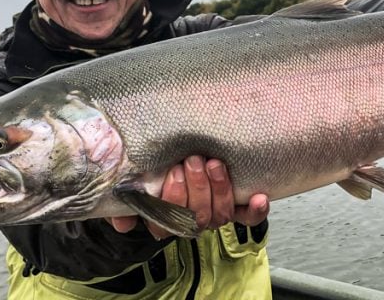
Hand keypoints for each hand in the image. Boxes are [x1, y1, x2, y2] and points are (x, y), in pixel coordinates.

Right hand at [106, 156, 269, 238]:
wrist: (177, 159)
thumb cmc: (155, 171)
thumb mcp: (135, 184)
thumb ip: (127, 200)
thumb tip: (123, 221)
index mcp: (165, 219)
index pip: (166, 224)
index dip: (171, 199)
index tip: (171, 173)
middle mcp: (192, 220)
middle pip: (196, 217)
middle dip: (195, 188)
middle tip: (191, 161)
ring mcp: (215, 214)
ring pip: (220, 215)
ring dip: (219, 189)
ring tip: (213, 163)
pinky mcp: (237, 207)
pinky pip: (248, 217)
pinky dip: (255, 210)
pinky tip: (259, 197)